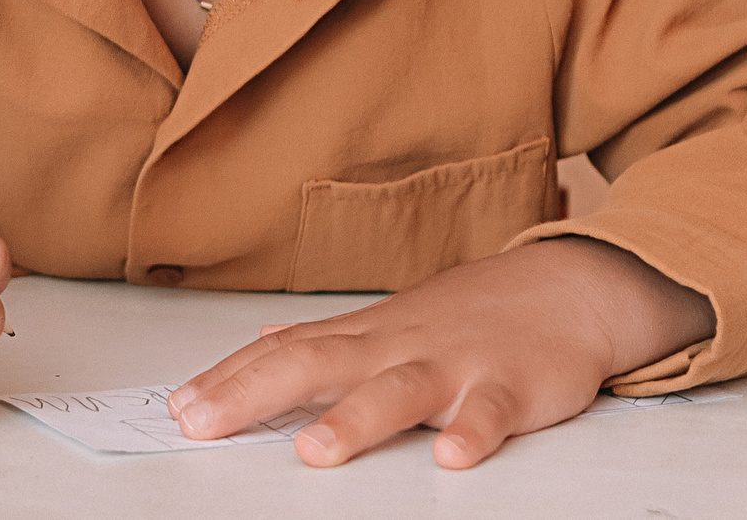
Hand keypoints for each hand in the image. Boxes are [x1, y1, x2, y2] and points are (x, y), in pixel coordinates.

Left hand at [168, 237, 713, 468]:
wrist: (566, 288)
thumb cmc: (470, 314)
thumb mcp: (388, 322)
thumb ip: (324, 339)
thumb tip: (259, 343)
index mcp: (366, 336)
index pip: (283, 352)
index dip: (228, 381)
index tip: (179, 409)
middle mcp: (399, 346)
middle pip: (318, 364)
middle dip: (255, 395)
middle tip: (203, 423)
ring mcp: (455, 365)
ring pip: (398, 391)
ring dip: (356, 420)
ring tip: (315, 451)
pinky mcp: (510, 387)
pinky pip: (490, 413)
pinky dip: (472, 433)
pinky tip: (450, 458)